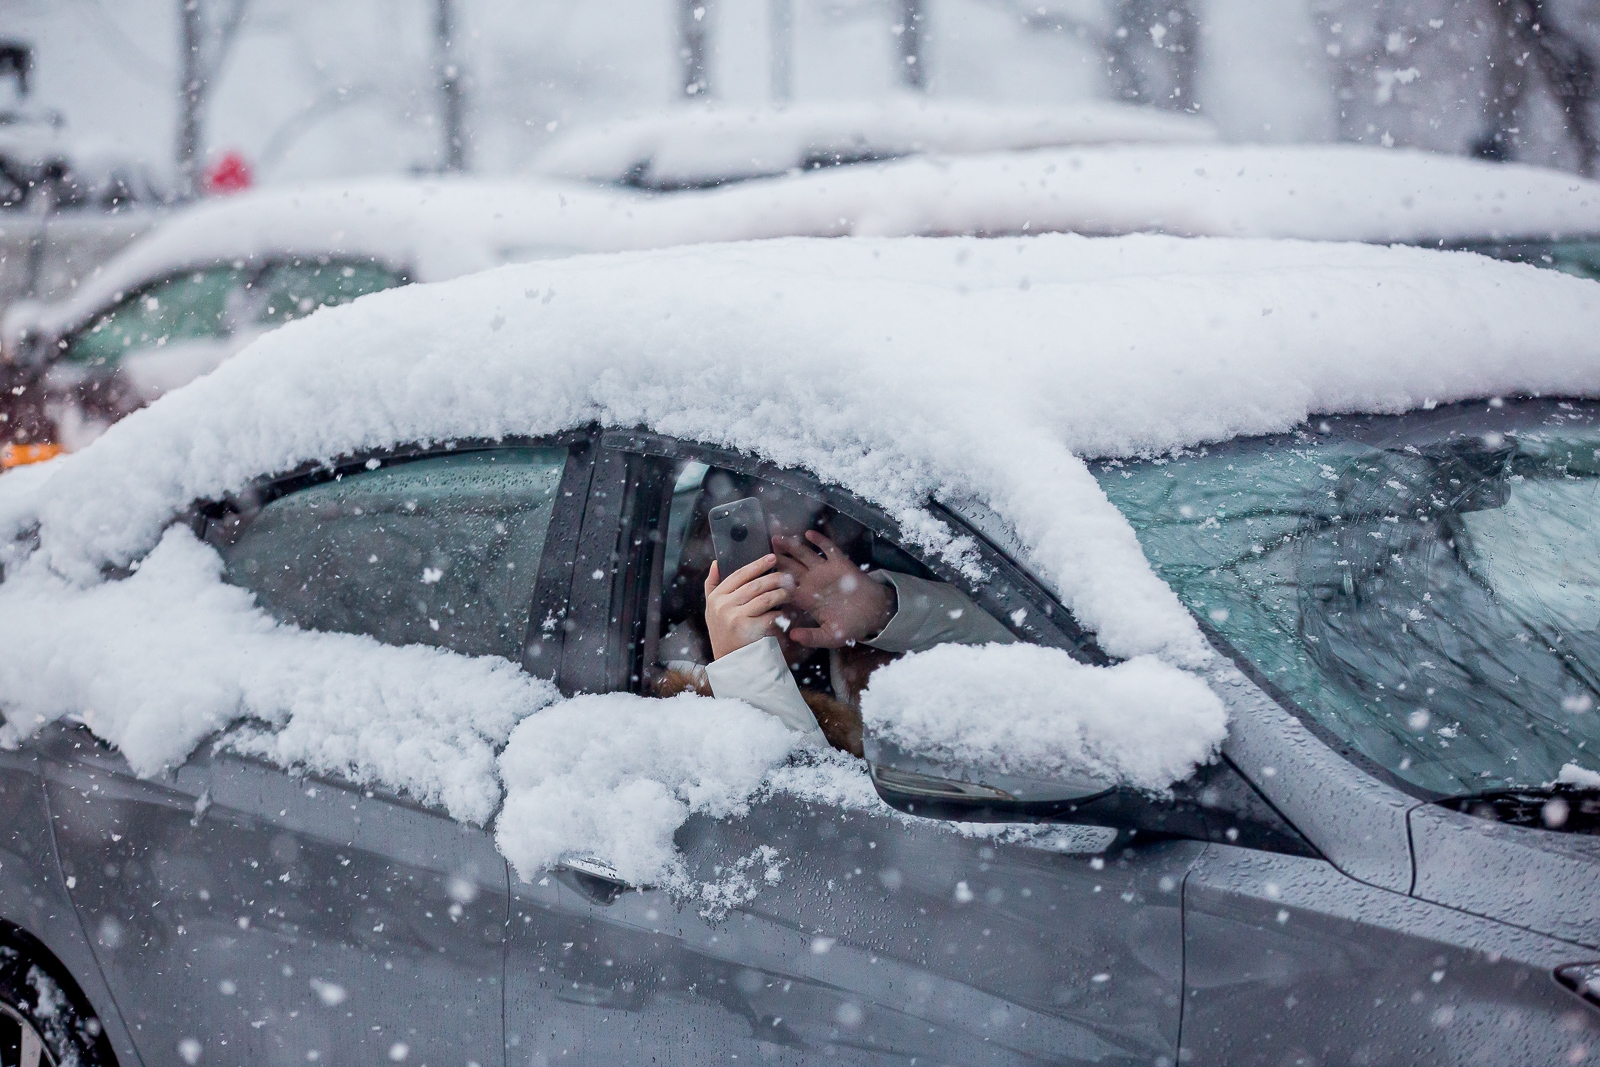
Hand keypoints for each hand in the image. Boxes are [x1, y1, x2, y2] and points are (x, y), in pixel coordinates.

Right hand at [704, 555, 792, 659]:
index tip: (772, 557)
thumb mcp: (711, 609)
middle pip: (755, 585)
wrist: (730, 661)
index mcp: (716, 598)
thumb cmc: (723, 632)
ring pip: (765, 598)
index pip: (739, 575)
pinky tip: (785, 612)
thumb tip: (716, 562)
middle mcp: (724, 606)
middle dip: (775, 578)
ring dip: (781, 593)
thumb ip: (712, 585)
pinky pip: (770, 616)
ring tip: (791, 592)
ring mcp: (735, 618)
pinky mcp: (749, 631)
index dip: (757, 564)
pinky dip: (780, 613)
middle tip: (789, 576)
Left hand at [773, 531, 893, 648]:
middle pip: (790, 568)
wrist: (874, 614)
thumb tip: (792, 635)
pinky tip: (809, 534)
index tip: (760, 576)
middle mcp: (812, 582)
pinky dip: (819, 541)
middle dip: (777, 559)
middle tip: (764, 551)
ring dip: (791, 546)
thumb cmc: (851, 626)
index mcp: (807, 599)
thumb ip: (811, 637)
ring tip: (777, 538)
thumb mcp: (830, 636)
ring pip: (804, 555)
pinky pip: (828, 549)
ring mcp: (825, 571)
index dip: (773, 581)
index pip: (785, 587)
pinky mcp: (840, 563)